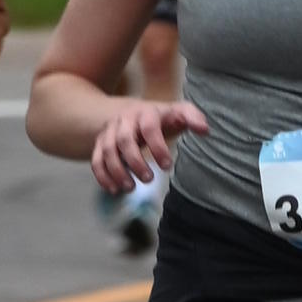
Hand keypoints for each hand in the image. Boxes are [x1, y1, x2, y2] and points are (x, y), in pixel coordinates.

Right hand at [90, 93, 204, 197]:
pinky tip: (114, 190)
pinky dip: (102, 176)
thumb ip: (192, 117)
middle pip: (124, 140)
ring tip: (131, 188)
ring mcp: (109, 131)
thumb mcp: (178, 113)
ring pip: (107, 151)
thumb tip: (205, 130)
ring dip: (117, 171)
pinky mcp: (99, 143)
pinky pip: (96, 159)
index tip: (167, 166)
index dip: (157, 147)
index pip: (149, 127)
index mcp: (145, 112)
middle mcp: (124, 120)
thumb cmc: (162, 118)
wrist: (134, 113)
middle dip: (135, 161)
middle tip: (149, 179)